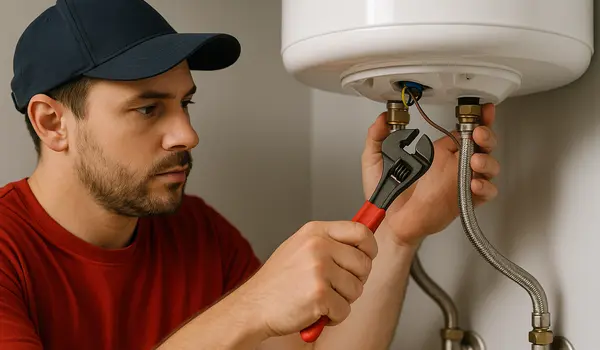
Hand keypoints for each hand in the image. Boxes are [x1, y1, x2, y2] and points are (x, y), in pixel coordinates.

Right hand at [236, 221, 377, 337]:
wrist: (253, 306)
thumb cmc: (277, 282)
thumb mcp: (300, 248)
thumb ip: (329, 243)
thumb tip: (362, 244)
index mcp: (314, 232)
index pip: (361, 231)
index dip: (369, 247)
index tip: (366, 257)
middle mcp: (318, 246)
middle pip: (364, 263)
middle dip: (355, 280)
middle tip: (334, 286)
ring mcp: (319, 270)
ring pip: (357, 288)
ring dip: (342, 300)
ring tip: (319, 298)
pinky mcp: (319, 295)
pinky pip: (345, 309)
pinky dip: (333, 317)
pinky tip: (315, 310)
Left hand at [361, 104, 499, 246]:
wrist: (391, 224)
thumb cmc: (387, 196)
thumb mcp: (375, 162)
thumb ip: (377, 138)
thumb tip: (382, 118)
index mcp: (437, 152)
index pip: (462, 131)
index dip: (474, 120)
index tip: (478, 111)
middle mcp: (452, 165)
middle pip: (481, 145)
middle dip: (486, 135)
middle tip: (478, 133)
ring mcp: (461, 183)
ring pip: (488, 167)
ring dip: (487, 161)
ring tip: (475, 160)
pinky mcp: (465, 201)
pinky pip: (486, 193)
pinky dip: (486, 187)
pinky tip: (475, 184)